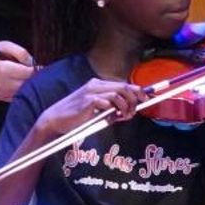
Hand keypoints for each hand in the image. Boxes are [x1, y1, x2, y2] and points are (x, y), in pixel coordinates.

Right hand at [0, 39, 35, 101]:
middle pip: (27, 84)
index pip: (28, 73)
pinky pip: (18, 96)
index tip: (40, 66)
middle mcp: (1, 84)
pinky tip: (20, 82)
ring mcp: (1, 93)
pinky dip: (22, 90)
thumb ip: (22, 53)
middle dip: (34, 78)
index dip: (37, 69)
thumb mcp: (7, 45)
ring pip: (24, 92)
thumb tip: (34, 64)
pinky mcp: (1, 98)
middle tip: (37, 71)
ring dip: (29, 85)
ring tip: (27, 76)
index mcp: (2, 70)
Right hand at [34, 79, 148, 137]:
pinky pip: (107, 102)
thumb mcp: (98, 112)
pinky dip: (113, 111)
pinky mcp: (88, 100)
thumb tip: (130, 113)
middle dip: (135, 99)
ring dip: (125, 107)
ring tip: (124, 117)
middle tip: (135, 112)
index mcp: (99, 85)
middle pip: (125, 87)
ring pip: (118, 94)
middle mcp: (96, 85)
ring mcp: (92, 91)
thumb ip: (113, 111)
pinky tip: (111, 117)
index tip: (148, 99)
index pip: (124, 85)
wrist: (56, 120)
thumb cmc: (77, 117)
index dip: (139, 91)